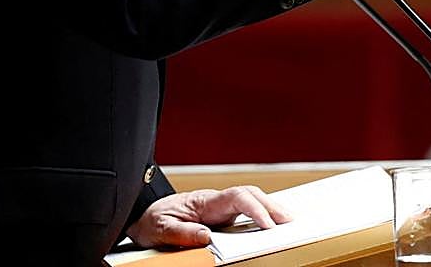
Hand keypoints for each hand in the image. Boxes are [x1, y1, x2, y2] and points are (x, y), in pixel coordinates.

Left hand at [127, 186, 291, 248]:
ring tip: (287, 221)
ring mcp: (218, 207)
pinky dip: (260, 214)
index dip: (255, 209)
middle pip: (249, 194)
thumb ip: (182, 232)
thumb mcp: (160, 229)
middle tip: (290, 221)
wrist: (140, 215)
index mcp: (203, 201)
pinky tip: (269, 223)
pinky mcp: (219, 216)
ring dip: (269, 208)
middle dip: (271, 205)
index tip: (269, 225)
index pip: (237, 198)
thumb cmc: (151, 220)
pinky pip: (243, 212)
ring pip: (249, 200)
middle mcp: (214, 201)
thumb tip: (208, 237)